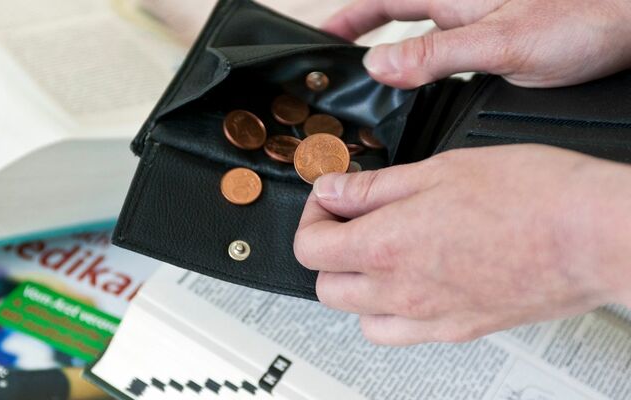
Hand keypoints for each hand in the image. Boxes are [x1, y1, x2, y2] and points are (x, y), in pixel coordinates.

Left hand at [294, 145, 630, 345]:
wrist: (592, 234)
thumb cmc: (530, 196)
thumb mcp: (439, 169)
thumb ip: (375, 187)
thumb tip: (334, 191)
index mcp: (387, 245)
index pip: (310, 248)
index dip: (312, 218)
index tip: (330, 202)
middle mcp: (401, 290)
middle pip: (326, 286)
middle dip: (328, 251)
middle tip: (350, 223)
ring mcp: (430, 317)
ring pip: (359, 316)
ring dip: (356, 286)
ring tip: (379, 254)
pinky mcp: (460, 330)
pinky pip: (402, 334)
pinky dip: (391, 312)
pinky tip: (411, 284)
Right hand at [324, 0, 630, 88]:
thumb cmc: (586, 18)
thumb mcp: (500, 45)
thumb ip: (436, 55)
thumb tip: (380, 64)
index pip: (382, 2)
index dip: (347, 19)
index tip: (321, 37)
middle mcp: (463, 2)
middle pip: (396, 10)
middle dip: (363, 28)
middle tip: (338, 53)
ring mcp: (481, 16)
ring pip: (421, 28)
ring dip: (394, 44)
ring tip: (371, 71)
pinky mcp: (500, 31)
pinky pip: (447, 43)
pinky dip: (425, 57)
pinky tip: (426, 79)